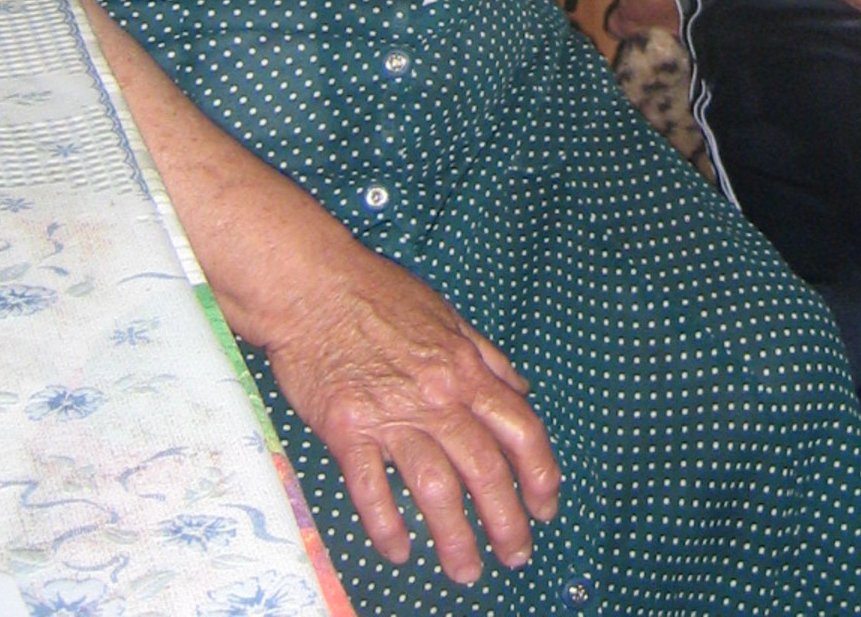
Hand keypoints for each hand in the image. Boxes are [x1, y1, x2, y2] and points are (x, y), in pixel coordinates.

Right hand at [266, 248, 560, 584]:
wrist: (315, 288)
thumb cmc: (380, 296)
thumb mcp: (448, 316)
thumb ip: (487, 358)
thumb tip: (521, 391)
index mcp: (466, 368)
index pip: (520, 427)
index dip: (540, 472)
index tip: (545, 506)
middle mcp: (438, 397)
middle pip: (485, 469)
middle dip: (507, 521)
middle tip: (516, 556)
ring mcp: (392, 416)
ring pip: (436, 488)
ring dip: (456, 538)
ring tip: (466, 571)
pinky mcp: (348, 430)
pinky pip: (372, 490)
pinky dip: (387, 527)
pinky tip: (399, 552)